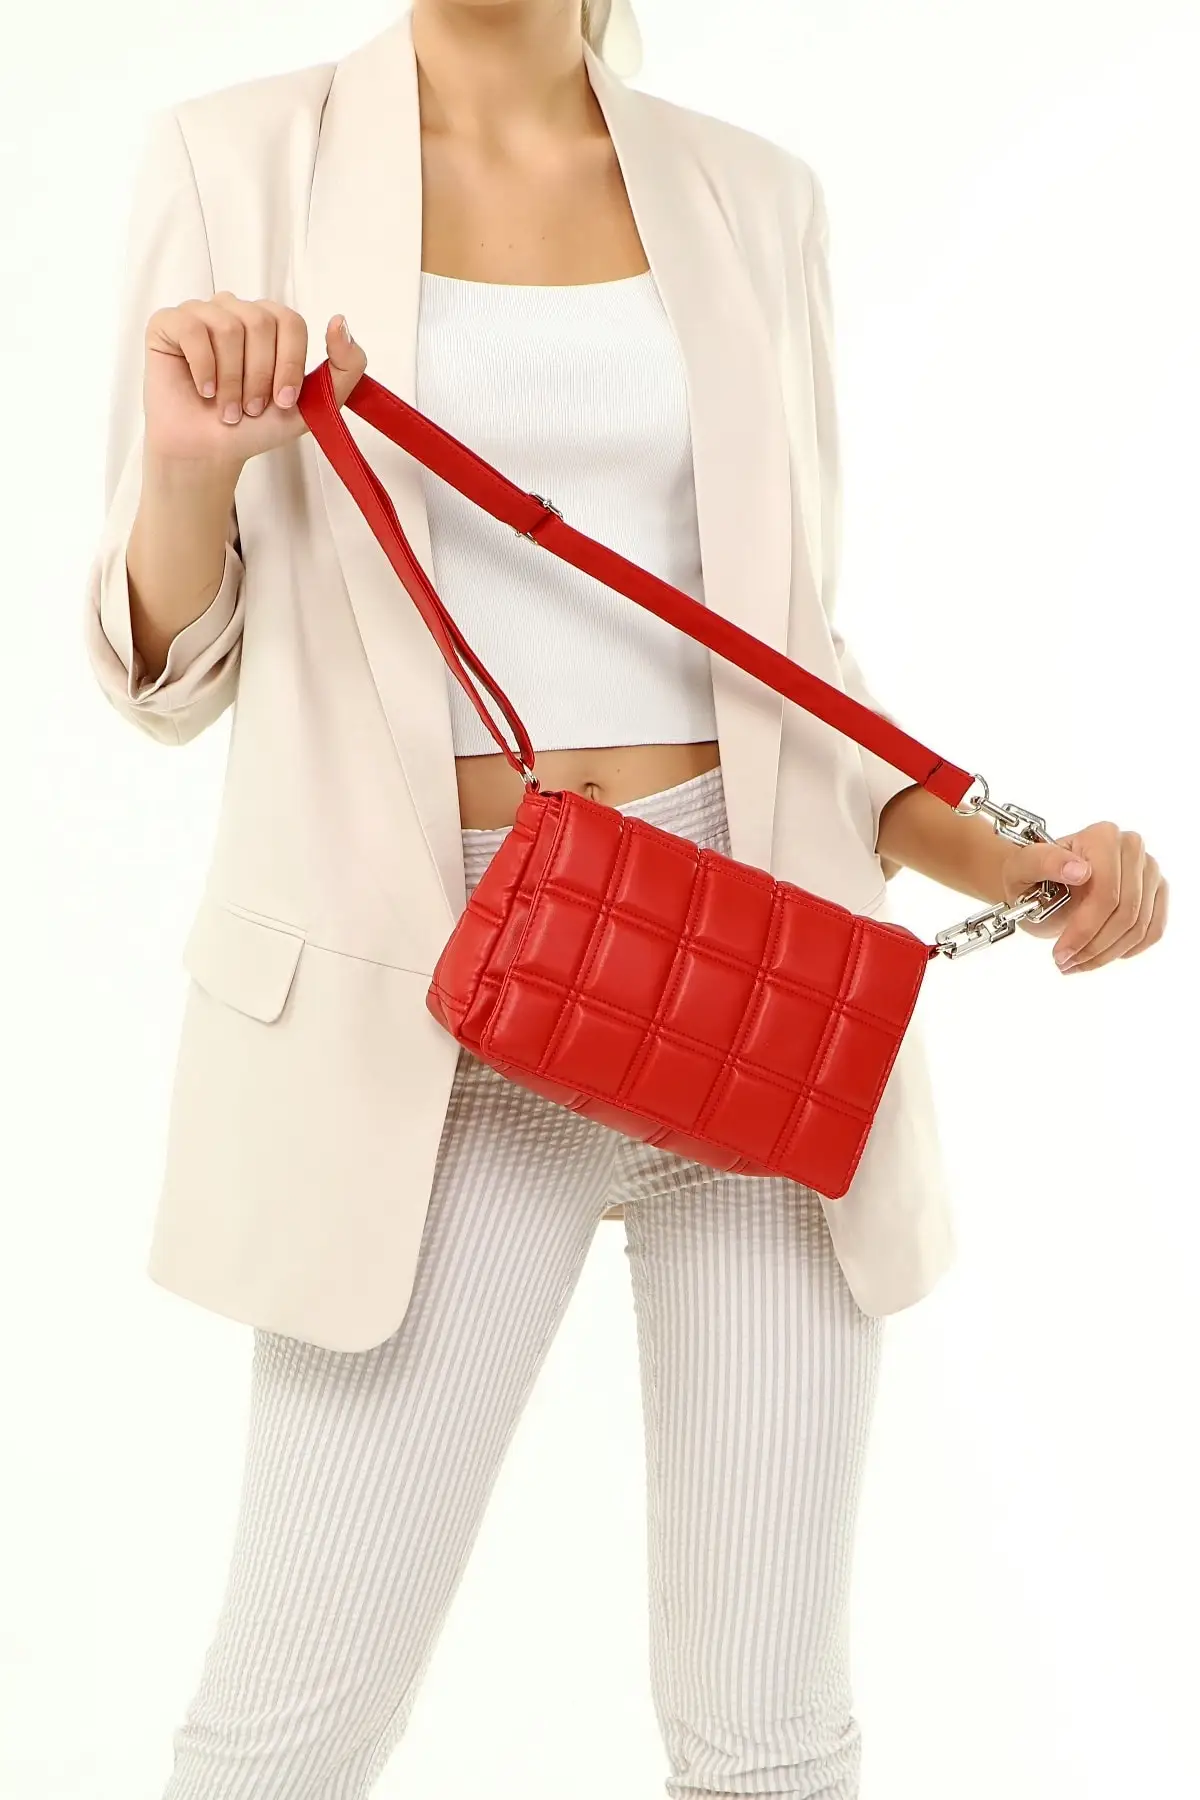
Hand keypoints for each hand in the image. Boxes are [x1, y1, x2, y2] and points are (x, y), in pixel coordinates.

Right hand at [142, 297, 366, 468]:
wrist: (210, 452)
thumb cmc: (255, 426)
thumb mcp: (313, 404)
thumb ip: (345, 367)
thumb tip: (341, 321)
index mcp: (269, 322)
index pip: (291, 322)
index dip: (289, 364)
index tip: (282, 401)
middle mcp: (236, 309)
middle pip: (260, 322)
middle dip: (259, 376)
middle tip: (250, 408)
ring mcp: (201, 313)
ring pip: (228, 327)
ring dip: (232, 380)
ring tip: (227, 407)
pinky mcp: (168, 323)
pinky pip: (191, 329)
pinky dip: (203, 368)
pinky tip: (202, 390)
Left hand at [998, 824, 1167, 972]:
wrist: (1039, 881)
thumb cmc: (1030, 874)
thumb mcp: (1023, 867)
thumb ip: (1045, 862)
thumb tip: (1079, 870)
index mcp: (1102, 836)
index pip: (1106, 894)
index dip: (1084, 930)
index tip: (1060, 952)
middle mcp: (1132, 848)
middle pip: (1126, 913)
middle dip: (1094, 946)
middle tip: (1065, 962)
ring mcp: (1148, 870)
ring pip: (1139, 927)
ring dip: (1107, 954)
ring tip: (1077, 962)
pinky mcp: (1156, 891)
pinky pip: (1153, 931)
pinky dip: (1127, 950)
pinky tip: (1102, 955)